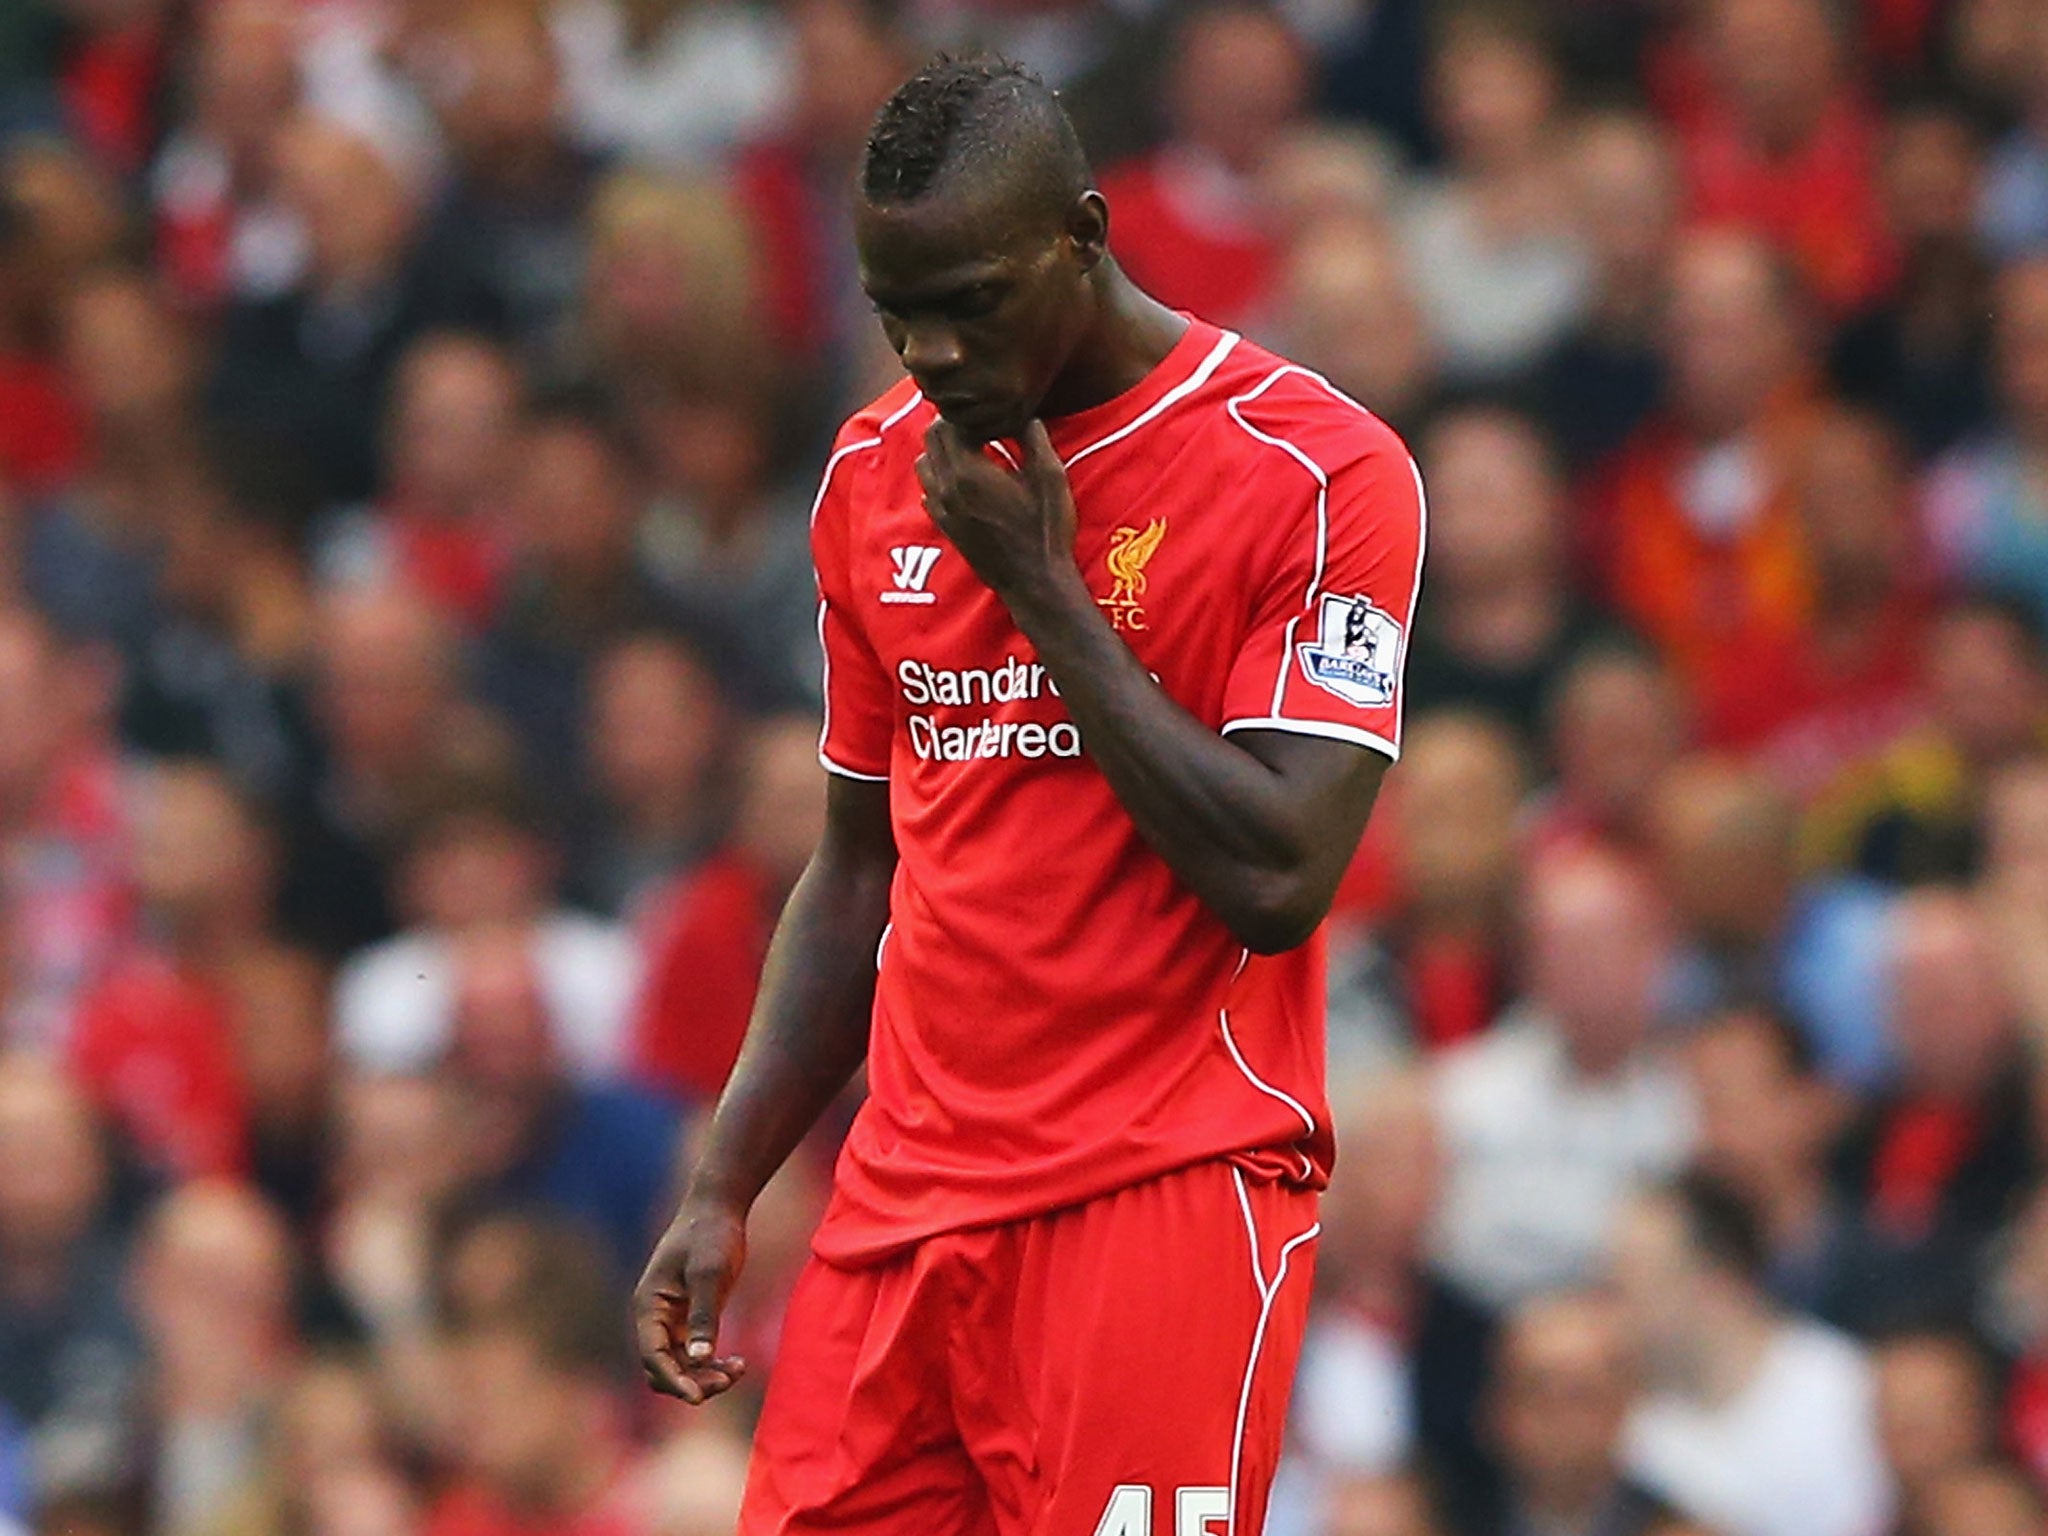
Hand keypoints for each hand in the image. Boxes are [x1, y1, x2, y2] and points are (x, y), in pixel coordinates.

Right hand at [633, 1196, 749, 1403]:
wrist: (719, 1208)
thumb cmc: (711, 1235)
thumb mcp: (710, 1273)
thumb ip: (704, 1316)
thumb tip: (699, 1359)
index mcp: (648, 1305)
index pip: (653, 1356)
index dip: (674, 1380)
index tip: (699, 1398)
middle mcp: (653, 1317)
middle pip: (663, 1368)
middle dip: (692, 1381)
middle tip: (729, 1379)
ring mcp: (670, 1320)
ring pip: (679, 1366)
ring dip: (704, 1376)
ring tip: (738, 1369)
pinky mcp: (688, 1319)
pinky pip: (693, 1355)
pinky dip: (712, 1364)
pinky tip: (737, 1362)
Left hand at [916, 419, 1078, 603]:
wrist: (1034, 581)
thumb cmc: (1045, 529)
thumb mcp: (1050, 476)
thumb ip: (1033, 437)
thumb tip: (1022, 413)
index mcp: (969, 471)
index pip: (949, 423)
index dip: (970, 413)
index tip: (991, 415)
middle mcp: (947, 488)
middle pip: (931, 438)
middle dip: (952, 425)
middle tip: (980, 427)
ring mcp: (942, 509)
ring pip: (924, 463)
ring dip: (942, 450)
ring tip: (972, 451)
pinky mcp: (945, 526)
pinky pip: (928, 491)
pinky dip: (940, 478)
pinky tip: (966, 482)